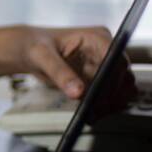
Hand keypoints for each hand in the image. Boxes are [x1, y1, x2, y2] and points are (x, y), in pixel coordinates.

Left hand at [3, 24, 132, 103]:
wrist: (28, 51)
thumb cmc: (35, 45)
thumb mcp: (43, 56)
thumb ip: (60, 73)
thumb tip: (78, 92)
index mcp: (97, 37)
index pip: (117, 59)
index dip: (113, 79)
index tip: (100, 96)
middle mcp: (105, 51)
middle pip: (123, 77)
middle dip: (111, 95)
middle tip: (94, 110)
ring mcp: (103, 66)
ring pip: (120, 89)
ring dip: (109, 103)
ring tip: (90, 113)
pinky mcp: (98, 80)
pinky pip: (109, 97)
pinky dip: (102, 107)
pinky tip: (89, 114)